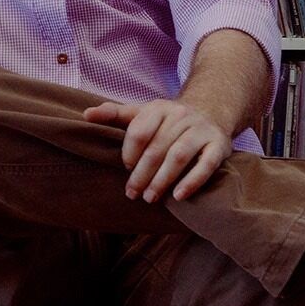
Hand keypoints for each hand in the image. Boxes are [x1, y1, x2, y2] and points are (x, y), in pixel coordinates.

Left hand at [82, 99, 232, 202]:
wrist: (209, 113)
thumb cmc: (166, 121)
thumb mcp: (141, 113)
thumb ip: (114, 114)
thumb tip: (86, 114)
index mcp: (158, 107)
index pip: (139, 131)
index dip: (129, 153)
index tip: (126, 168)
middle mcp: (180, 115)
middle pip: (157, 148)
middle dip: (142, 174)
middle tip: (132, 193)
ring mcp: (201, 129)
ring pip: (178, 156)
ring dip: (162, 180)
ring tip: (150, 197)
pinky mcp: (219, 145)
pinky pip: (206, 165)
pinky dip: (192, 181)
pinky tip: (178, 196)